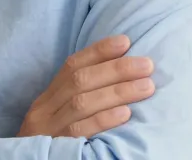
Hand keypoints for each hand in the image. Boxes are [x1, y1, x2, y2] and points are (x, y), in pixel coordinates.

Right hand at [18, 35, 154, 139]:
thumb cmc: (51, 145)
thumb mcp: (56, 119)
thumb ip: (76, 100)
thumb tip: (115, 76)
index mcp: (46, 99)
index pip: (71, 65)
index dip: (98, 51)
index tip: (125, 42)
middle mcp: (44, 110)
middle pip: (80, 80)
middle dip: (116, 69)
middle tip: (146, 65)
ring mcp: (49, 130)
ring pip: (82, 103)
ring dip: (117, 91)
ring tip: (146, 86)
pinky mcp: (56, 149)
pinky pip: (80, 131)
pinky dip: (104, 119)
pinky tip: (126, 113)